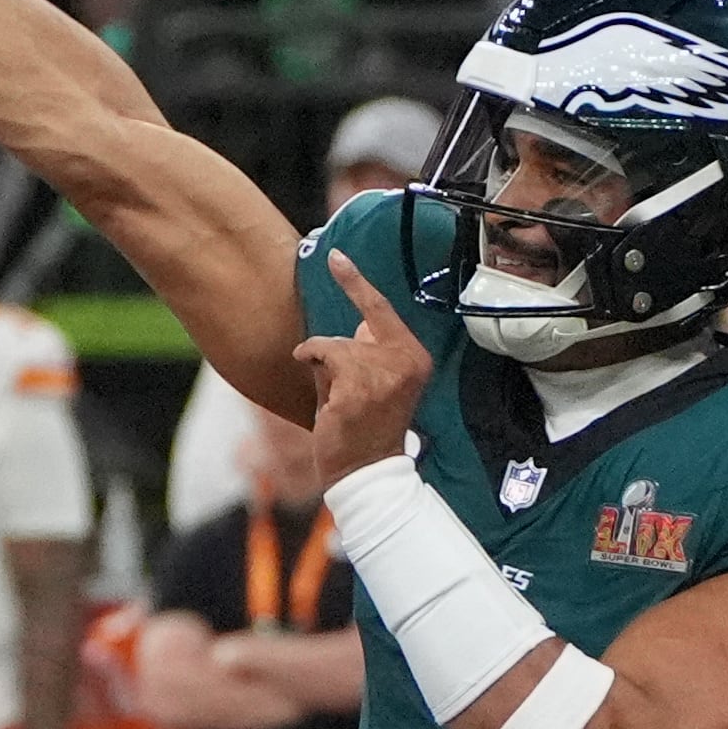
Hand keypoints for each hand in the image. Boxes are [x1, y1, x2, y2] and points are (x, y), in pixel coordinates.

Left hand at [296, 251, 436, 488]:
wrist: (368, 472)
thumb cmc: (367, 428)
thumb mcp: (381, 382)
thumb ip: (369, 351)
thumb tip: (355, 323)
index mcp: (414, 357)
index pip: (382, 310)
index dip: (356, 282)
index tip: (335, 256)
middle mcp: (406, 360)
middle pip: (356, 327)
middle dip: (339, 353)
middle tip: (342, 390)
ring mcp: (383, 372)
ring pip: (337, 344)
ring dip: (326, 367)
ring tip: (337, 400)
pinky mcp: (357, 384)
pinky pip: (323, 353)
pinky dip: (313, 364)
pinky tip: (323, 397)